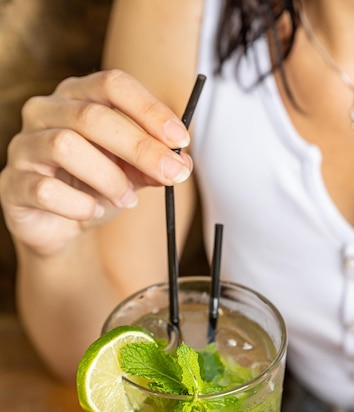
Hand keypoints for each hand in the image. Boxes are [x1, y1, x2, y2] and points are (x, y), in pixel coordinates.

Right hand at [0, 70, 191, 256]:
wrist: (57, 228)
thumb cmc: (92, 189)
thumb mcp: (129, 174)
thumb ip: (151, 165)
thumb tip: (181, 162)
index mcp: (76, 97)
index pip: (113, 84)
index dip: (149, 110)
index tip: (181, 139)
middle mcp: (45, 112)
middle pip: (92, 116)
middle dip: (140, 147)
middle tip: (172, 174)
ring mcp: (24, 146)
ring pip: (65, 146)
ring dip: (108, 177)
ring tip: (127, 200)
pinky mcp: (12, 184)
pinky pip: (46, 190)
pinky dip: (79, 205)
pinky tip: (93, 211)